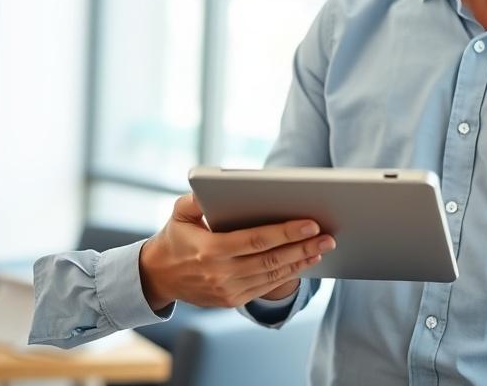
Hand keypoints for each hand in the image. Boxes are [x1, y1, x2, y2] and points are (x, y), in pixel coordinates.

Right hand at [138, 194, 335, 310]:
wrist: (159, 276)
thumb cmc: (175, 237)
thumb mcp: (179, 213)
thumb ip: (194, 200)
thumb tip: (210, 186)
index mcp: (209, 250)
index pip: (255, 240)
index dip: (285, 232)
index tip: (310, 223)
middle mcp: (220, 274)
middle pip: (270, 260)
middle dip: (302, 247)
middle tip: (328, 235)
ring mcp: (227, 291)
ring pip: (272, 276)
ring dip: (301, 262)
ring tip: (323, 247)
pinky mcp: (232, 300)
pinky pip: (266, 287)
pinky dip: (288, 275)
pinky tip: (304, 262)